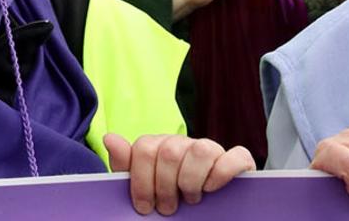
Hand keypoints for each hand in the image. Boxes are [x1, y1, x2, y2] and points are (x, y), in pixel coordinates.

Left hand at [104, 133, 252, 215]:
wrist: (207, 210)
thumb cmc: (169, 196)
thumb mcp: (144, 184)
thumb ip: (126, 165)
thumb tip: (110, 138)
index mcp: (159, 145)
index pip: (144, 148)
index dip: (141, 180)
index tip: (144, 207)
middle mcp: (184, 143)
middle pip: (169, 151)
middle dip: (165, 186)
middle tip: (167, 208)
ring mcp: (211, 149)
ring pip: (200, 150)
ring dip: (191, 180)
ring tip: (190, 199)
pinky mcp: (239, 160)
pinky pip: (235, 156)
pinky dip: (222, 173)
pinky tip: (212, 189)